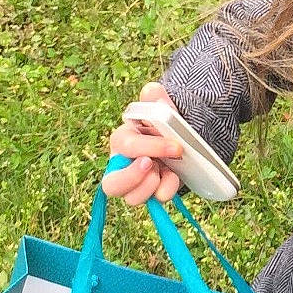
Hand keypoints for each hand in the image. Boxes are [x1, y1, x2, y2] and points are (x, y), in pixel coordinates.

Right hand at [102, 82, 182, 205]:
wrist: (181, 139)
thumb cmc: (164, 125)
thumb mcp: (163, 110)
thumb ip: (156, 100)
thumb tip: (152, 91)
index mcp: (122, 140)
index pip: (125, 146)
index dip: (149, 147)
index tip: (175, 147)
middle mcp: (122, 166)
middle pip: (111, 185)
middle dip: (131, 179)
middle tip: (153, 168)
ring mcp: (135, 183)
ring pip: (131, 198)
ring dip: (152, 186)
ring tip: (166, 171)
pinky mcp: (149, 193)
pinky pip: (153, 201)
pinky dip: (166, 190)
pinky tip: (174, 177)